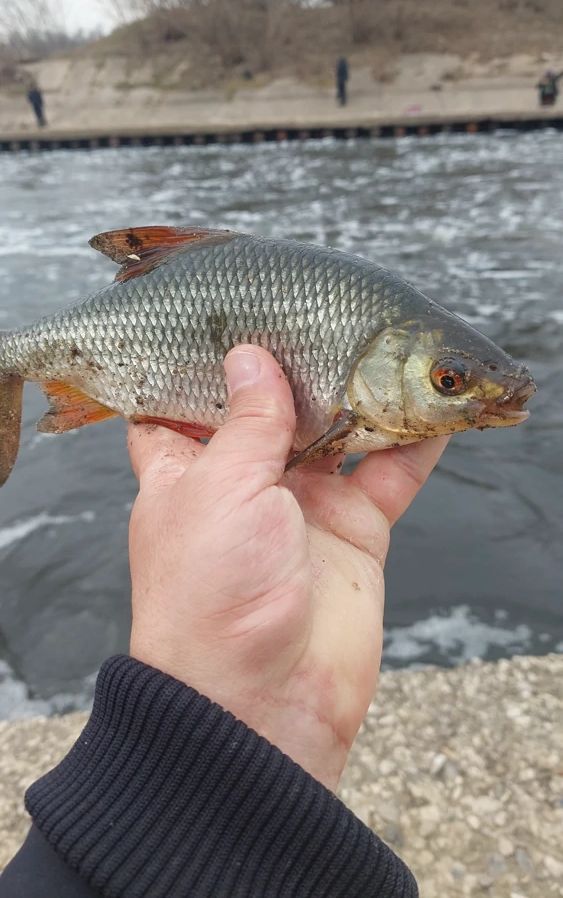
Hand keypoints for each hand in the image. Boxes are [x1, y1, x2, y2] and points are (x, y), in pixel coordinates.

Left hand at [128, 346, 446, 789]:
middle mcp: (243, 481)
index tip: (218, 313)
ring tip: (384, 344)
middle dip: (293, 366)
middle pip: (270, 408)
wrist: (261, 703)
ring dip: (360, 394)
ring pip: (337, 431)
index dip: (195, 361)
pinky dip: (415, 443)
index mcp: (186, 468)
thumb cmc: (210, 595)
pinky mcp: (353, 530)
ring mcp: (301, 504)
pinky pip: (390, 474)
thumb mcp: (218, 488)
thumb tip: (252, 356)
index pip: (181, 402)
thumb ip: (248, 420)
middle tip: (318, 310)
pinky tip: (435, 409)